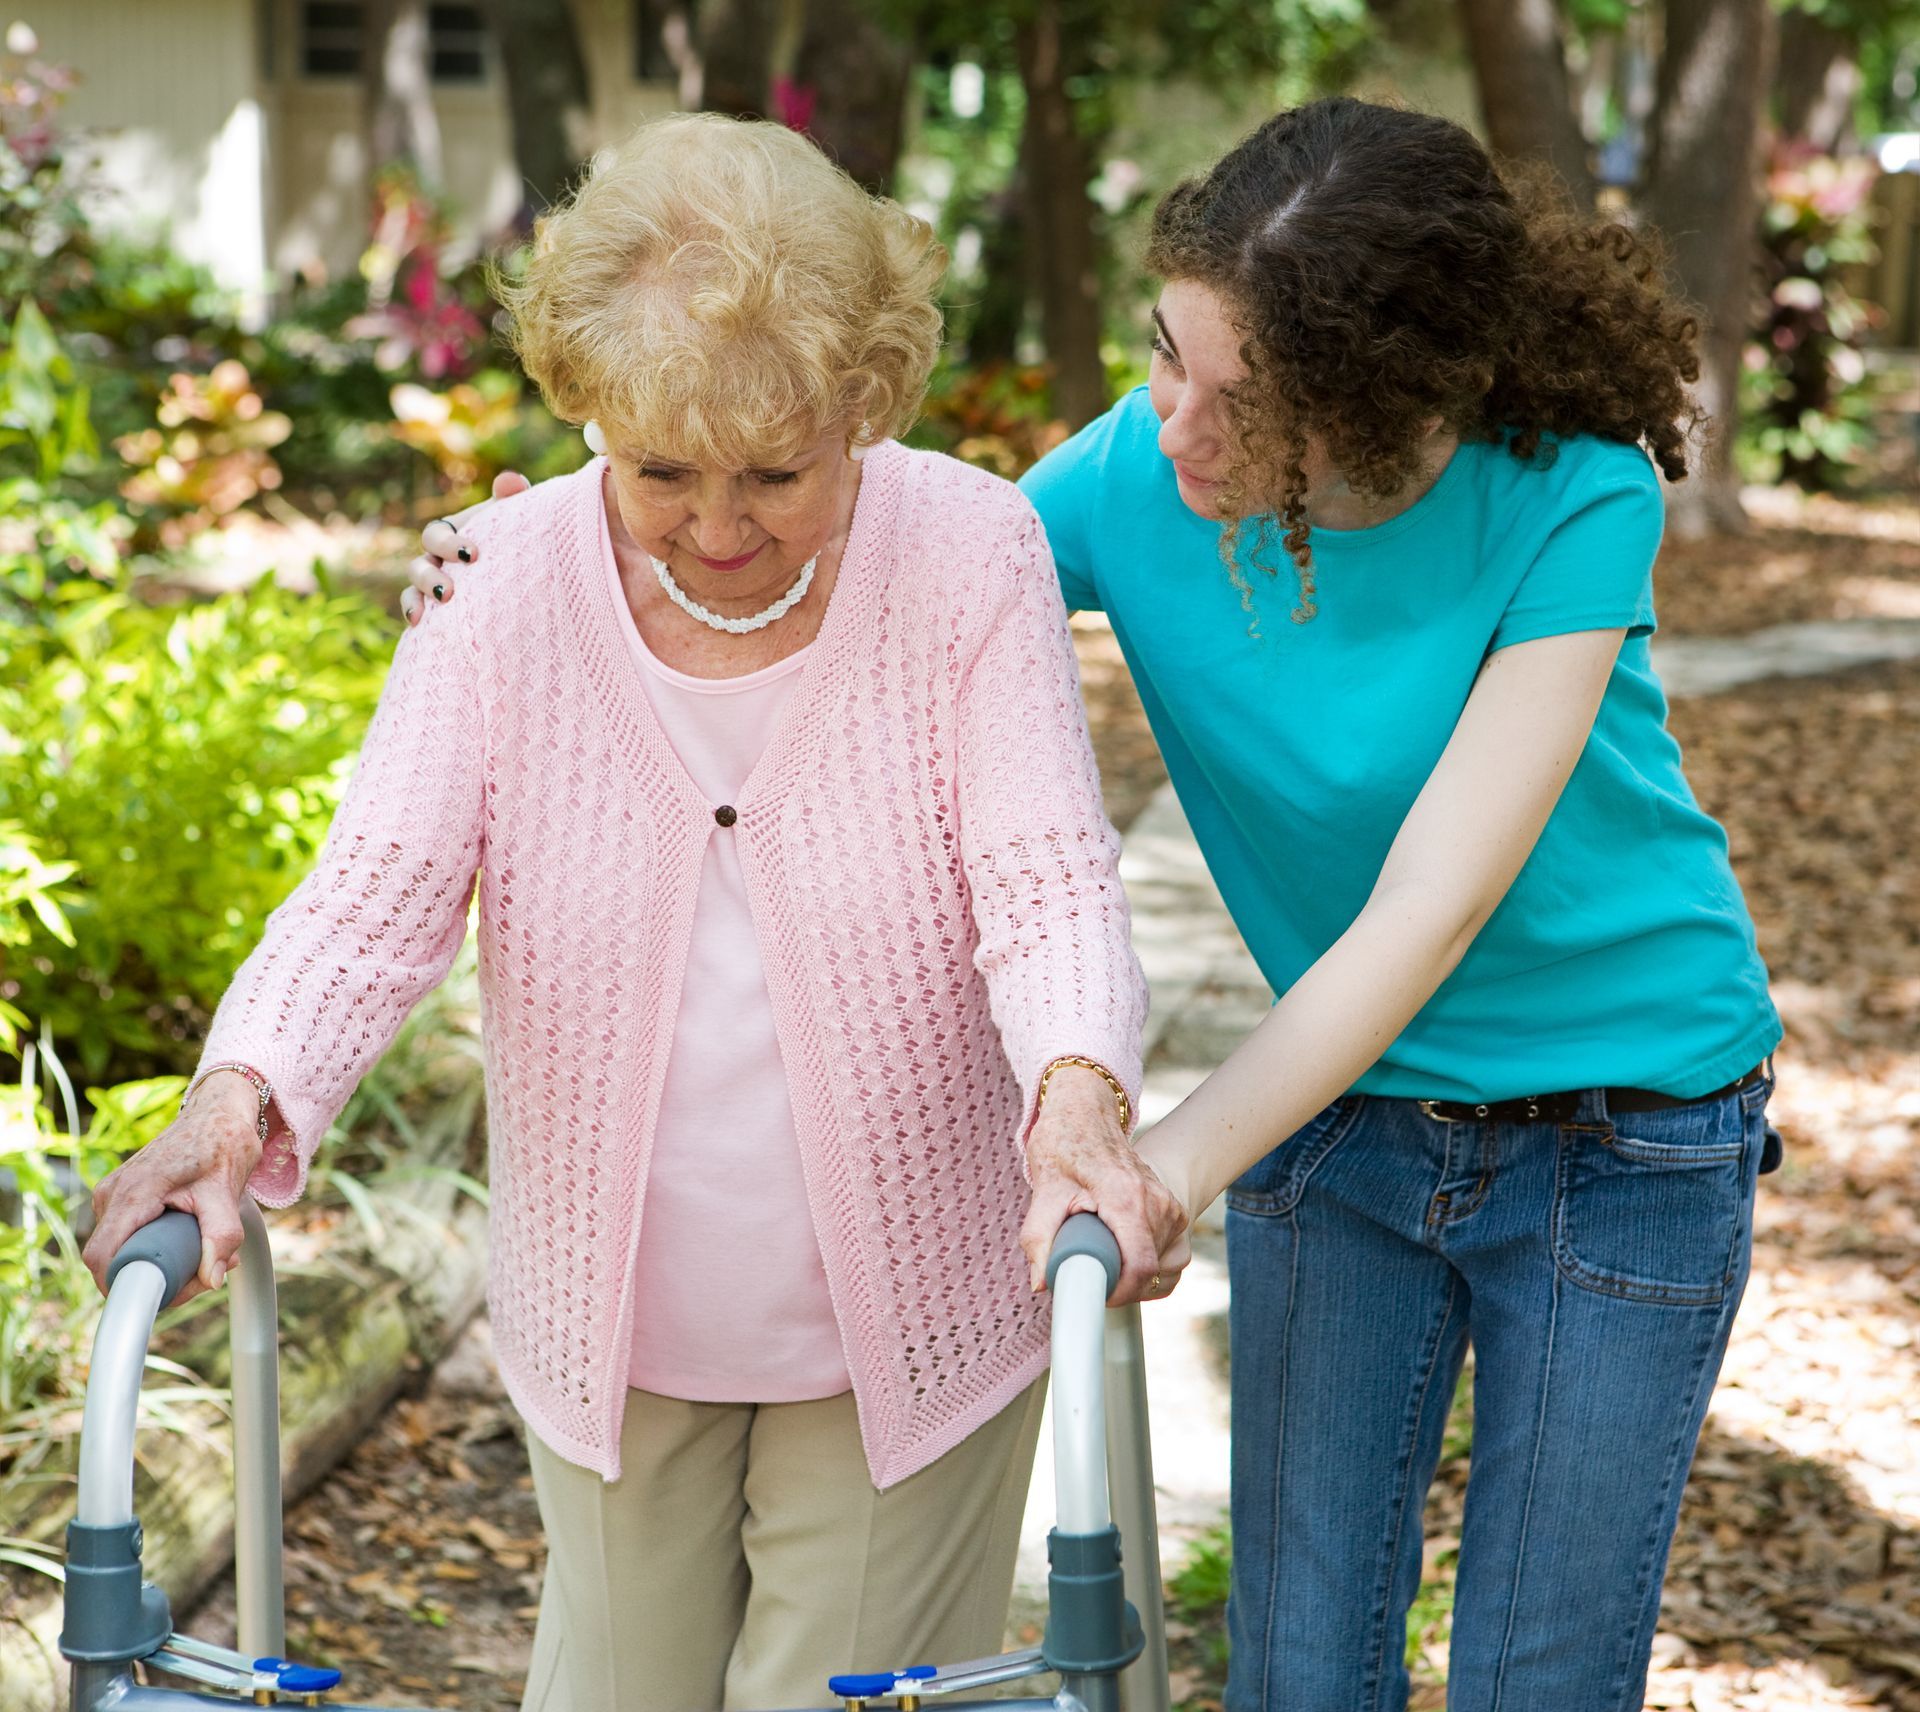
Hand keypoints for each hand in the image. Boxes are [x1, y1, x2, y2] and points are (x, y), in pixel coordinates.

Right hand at [81, 1073, 264, 1306]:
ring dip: (163, 1261)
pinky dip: (160, 1245)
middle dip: (158, 1276)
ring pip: (125, 1248)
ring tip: (208, 1252)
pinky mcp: (124, 1196)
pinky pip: (130, 1234)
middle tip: (204, 1272)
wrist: (218, 1112)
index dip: (124, 1287)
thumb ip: (221, 1236)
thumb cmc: (221, 1143)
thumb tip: (212, 1279)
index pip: (102, 1257)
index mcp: (131, 1193)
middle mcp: (112, 1194)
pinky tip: (195, 1238)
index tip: (165, 1294)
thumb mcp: (227, 1190)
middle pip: (114, 1258)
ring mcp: (114, 1195)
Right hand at [401, 469, 531, 625]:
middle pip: (419, 564)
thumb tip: (512, 481)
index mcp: (449, 535)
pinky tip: (418, 624)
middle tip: (450, 592)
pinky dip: (412, 613)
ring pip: (414, 588)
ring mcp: (433, 585)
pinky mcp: (435, 609)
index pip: (436, 534)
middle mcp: (435, 560)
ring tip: (440, 607)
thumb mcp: (515, 518)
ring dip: (420, 596)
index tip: (473, 555)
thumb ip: (513, 497)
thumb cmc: (516, 539)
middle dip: (430, 576)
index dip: (449, 544)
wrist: (524, 575)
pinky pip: (414, 610)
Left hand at [1020, 1067, 1191, 1305]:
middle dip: (1120, 1284)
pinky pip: (1171, 1256)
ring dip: (1133, 1274)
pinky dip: (1148, 1264)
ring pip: (1163, 1267)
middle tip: (1088, 1270)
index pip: (1140, 1266)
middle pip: (1150, 1270)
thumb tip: (1041, 1283)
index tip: (1095, 1295)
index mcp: (1127, 1197)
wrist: (1086, 1114)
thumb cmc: (1063, 1146)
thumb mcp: (1044, 1190)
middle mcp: (1158, 1202)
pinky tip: (1121, 1249)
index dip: (1119, 1293)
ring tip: (1103, 1251)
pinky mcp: (1175, 1211)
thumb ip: (1039, 1239)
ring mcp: (1171, 1206)